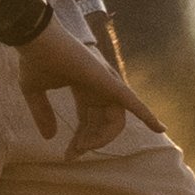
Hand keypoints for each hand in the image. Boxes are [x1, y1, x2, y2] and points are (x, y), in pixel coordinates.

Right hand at [18, 19, 164, 155]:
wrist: (35, 39)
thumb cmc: (35, 59)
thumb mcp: (34, 92)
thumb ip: (43, 113)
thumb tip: (49, 137)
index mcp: (84, 87)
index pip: (88, 120)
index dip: (81, 139)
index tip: (69, 155)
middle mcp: (99, 86)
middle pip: (103, 123)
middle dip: (91, 141)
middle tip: (75, 153)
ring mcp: (107, 83)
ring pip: (115, 121)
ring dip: (101, 138)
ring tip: (83, 147)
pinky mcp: (110, 82)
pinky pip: (134, 102)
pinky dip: (147, 115)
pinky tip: (160, 128)